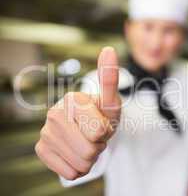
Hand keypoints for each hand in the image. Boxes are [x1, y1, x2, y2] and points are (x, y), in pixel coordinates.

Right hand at [35, 47, 120, 179]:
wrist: (90, 128)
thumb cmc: (103, 114)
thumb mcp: (111, 101)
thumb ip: (110, 79)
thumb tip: (108, 49)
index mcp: (73, 99)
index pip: (99, 132)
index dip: (107, 131)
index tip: (102, 122)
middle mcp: (54, 113)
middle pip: (90, 150)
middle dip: (99, 146)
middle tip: (95, 135)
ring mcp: (45, 132)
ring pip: (81, 164)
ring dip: (90, 158)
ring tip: (86, 142)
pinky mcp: (41, 149)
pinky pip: (70, 172)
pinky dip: (78, 167)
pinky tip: (75, 152)